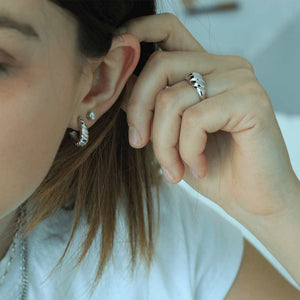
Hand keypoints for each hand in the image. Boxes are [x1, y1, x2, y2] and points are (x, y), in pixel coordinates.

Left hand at [117, 13, 299, 223]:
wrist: (252, 199)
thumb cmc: (211, 166)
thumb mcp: (171, 134)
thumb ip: (151, 106)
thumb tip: (120, 86)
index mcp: (204, 68)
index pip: (168, 29)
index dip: (138, 31)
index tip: (116, 47)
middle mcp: (223, 66)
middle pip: (160, 66)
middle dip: (139, 112)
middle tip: (138, 145)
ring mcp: (239, 80)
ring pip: (172, 99)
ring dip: (164, 144)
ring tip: (174, 169)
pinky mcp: (250, 100)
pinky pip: (195, 120)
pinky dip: (187, 151)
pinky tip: (198, 167)